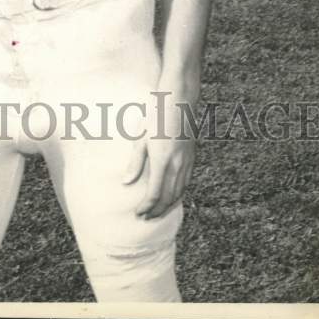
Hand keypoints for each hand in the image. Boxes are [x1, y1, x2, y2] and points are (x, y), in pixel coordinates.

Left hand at [122, 91, 196, 218]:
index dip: (146, 207)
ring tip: (157, 213)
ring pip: (179, 192)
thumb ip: (136, 162)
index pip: (155, 194)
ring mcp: (187, 161)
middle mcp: (177, 165)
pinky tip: (171, 197)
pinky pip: (186, 182)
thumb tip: (126, 182)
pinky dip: (178, 195)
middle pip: (168, 197)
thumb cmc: (156, 115)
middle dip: (157, 211)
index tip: (138, 213)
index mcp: (162, 160)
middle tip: (146, 218)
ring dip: (168, 206)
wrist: (179, 100)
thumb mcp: (141, 137)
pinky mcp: (191, 157)